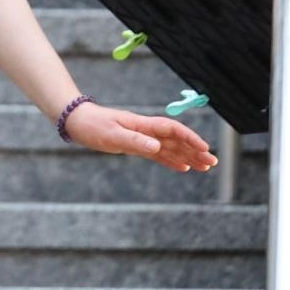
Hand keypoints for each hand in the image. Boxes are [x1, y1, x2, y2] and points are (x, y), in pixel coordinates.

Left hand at [64, 102, 218, 172]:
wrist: (77, 122)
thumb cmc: (92, 126)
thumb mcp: (111, 135)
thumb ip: (134, 141)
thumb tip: (157, 147)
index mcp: (142, 125)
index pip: (172, 130)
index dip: (190, 138)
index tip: (204, 149)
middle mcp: (145, 131)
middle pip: (176, 139)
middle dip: (195, 150)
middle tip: (212, 163)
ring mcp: (141, 138)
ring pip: (170, 147)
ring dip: (187, 156)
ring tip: (204, 167)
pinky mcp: (134, 145)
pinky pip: (158, 154)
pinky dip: (171, 160)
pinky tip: (183, 167)